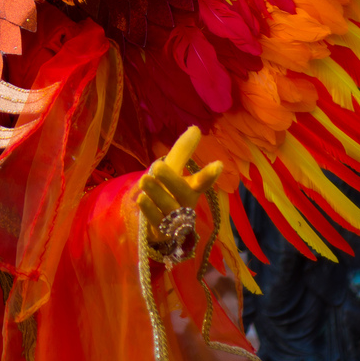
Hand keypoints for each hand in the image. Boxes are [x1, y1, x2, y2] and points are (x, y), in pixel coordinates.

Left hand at [135, 125, 222, 244]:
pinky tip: (141, 199)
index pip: (202, 182)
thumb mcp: (174, 171)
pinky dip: (149, 210)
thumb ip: (183, 151)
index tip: (218, 164)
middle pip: (183, 193)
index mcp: (190, 189)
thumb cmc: (169, 193)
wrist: (160, 226)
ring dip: (157, 193)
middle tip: (157, 165)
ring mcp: (174, 220)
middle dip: (172, 180)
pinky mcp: (161, 232)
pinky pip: (156, 221)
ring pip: (168, 207)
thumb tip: (195, 128)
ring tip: (145, 179)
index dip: (208, 174)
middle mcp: (185, 205)